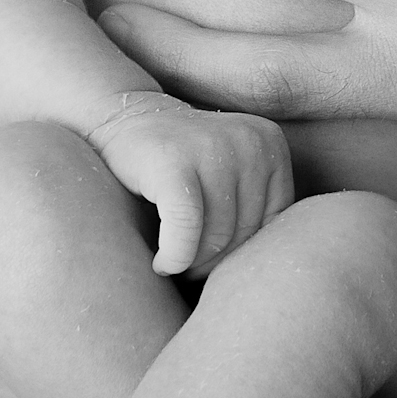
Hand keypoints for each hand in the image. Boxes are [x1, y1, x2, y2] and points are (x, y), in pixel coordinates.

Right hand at [86, 91, 295, 276]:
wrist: (121, 120)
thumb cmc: (179, 164)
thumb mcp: (231, 175)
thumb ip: (255, 208)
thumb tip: (269, 277)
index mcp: (269, 144)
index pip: (274, 223)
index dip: (244, 253)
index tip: (215, 260)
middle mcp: (249, 142)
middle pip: (246, 233)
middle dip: (216, 262)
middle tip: (190, 269)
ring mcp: (212, 147)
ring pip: (217, 237)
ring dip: (193, 264)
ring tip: (175, 263)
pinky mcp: (174, 162)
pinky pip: (186, 231)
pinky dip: (175, 257)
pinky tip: (162, 264)